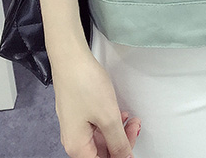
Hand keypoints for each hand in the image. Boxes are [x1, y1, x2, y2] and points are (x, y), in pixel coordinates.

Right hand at [51, 43, 140, 157]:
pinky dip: (110, 122)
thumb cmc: (84, 84)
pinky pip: (96, 126)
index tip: (133, 142)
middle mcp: (73, 140)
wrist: (70, 57)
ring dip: (118, 131)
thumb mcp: (108, 117)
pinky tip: (119, 113)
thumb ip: (119, 142)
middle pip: (102, 152)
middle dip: (122, 142)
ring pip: (100, 139)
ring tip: (130, 119)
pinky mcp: (78, 112)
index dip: (121, 156)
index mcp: (77, 147)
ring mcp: (75, 125)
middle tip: (135, 127)